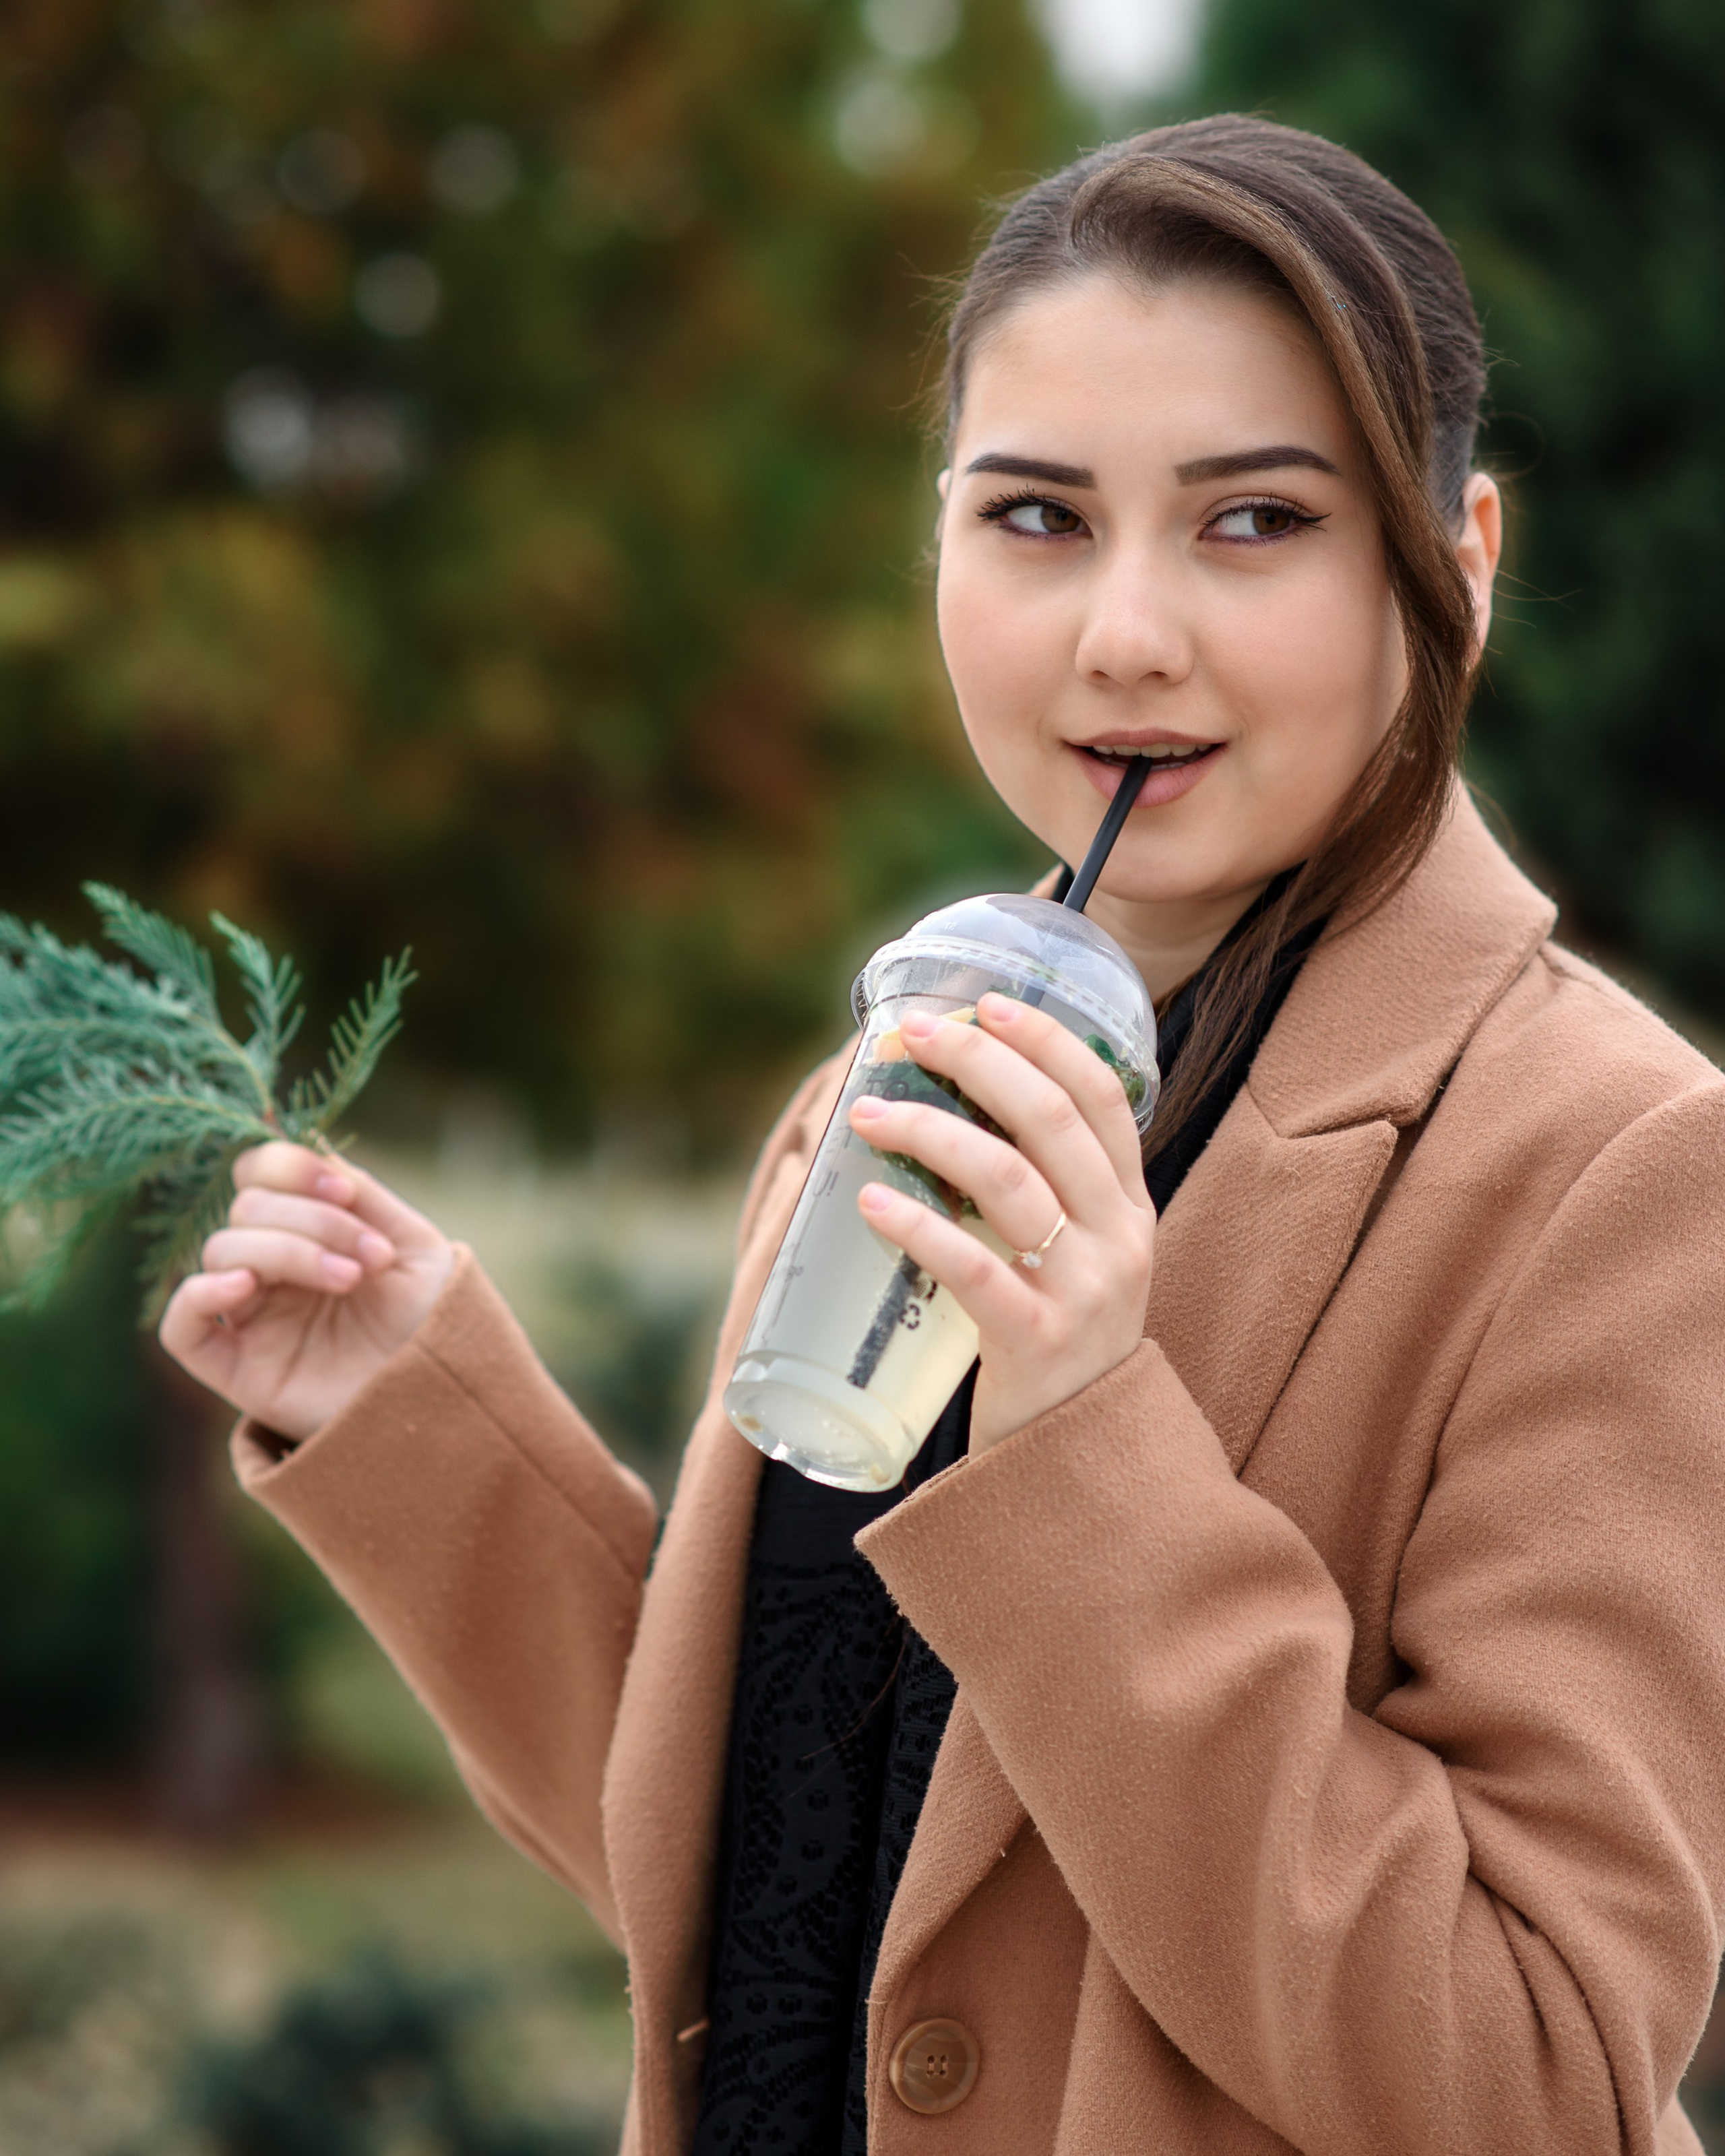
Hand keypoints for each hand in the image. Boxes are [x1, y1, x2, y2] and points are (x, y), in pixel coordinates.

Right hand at [158, 1143, 455, 1442]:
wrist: (450, 1396)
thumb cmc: (437, 1321)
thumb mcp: (414, 1244)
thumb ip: (361, 1196)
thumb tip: (310, 1149)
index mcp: (309, 1231)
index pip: (260, 1175)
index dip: (291, 1169)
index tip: (346, 1192)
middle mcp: (273, 1270)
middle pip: (247, 1211)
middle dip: (313, 1221)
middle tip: (372, 1258)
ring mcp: (252, 1317)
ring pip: (223, 1252)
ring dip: (288, 1252)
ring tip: (350, 1280)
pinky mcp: (239, 1369)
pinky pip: (180, 1328)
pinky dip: (198, 1295)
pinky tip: (246, 1286)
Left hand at [847, 992, 1154, 1454]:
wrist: (1082, 1466)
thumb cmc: (1058, 1347)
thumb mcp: (1077, 1261)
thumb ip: (1041, 1196)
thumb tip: (947, 1112)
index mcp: (1130, 1208)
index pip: (1101, 1097)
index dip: (1045, 1039)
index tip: (984, 1004)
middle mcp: (1120, 1239)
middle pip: (1050, 1120)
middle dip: (977, 1062)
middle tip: (913, 1035)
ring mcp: (1085, 1291)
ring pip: (1009, 1180)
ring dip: (931, 1130)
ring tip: (868, 1111)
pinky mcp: (1038, 1343)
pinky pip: (974, 1268)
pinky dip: (918, 1225)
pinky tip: (871, 1201)